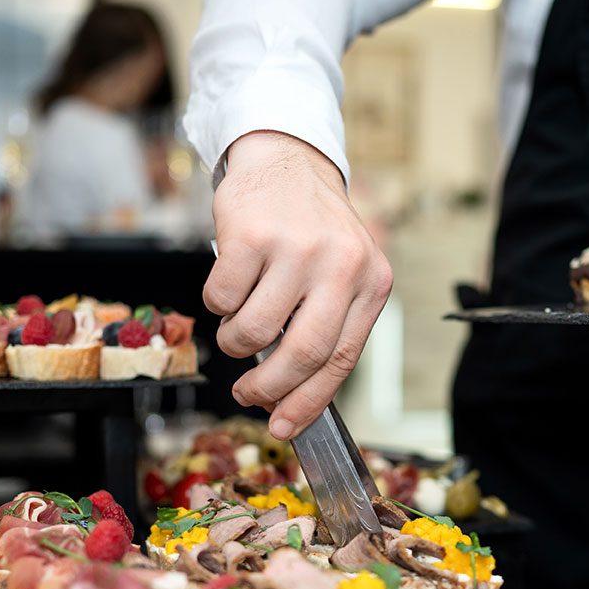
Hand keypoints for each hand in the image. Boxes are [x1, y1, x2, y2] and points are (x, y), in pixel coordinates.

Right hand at [206, 131, 392, 438]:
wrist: (287, 161)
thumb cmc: (311, 230)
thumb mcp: (341, 274)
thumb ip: (327, 326)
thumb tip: (290, 398)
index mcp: (371, 282)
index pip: (341, 359)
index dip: (308, 402)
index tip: (283, 428)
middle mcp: (341, 265)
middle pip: (303, 354)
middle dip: (268, 388)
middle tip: (247, 394)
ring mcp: (297, 248)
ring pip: (254, 331)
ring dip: (235, 343)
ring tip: (237, 328)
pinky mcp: (252, 235)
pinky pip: (222, 298)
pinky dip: (217, 304)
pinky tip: (229, 288)